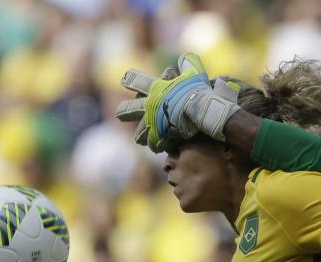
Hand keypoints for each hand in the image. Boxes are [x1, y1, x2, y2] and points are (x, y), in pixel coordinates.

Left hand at [115, 53, 239, 150]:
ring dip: (141, 135)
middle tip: (119, 114)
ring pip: (139, 132)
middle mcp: (149, 106)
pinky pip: (154, 144)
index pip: (136, 80)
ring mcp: (152, 123)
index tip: (124, 79)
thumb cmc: (197, 92)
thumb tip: (186, 55)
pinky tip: (160, 147)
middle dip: (124, 111)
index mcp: (155, 89)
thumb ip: (188, 64)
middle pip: (128, 109)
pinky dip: (157, 145)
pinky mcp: (160, 138)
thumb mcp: (194, 73)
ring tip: (141, 140)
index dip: (130, 79)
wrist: (200, 112)